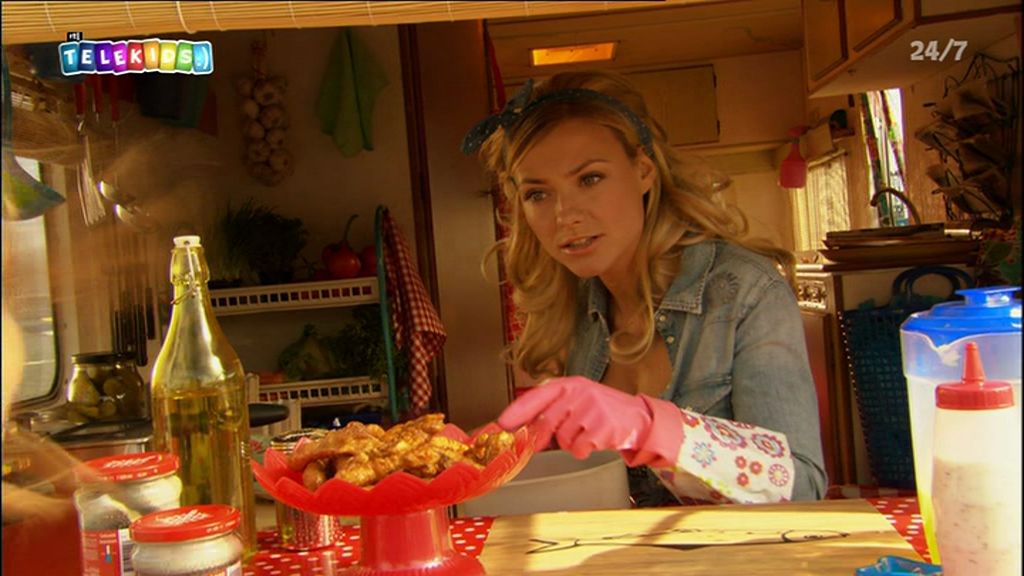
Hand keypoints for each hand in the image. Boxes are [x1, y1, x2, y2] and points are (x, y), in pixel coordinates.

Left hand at [498, 376, 655, 459]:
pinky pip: (578, 448)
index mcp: (570, 384)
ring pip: (562, 438)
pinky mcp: (601, 427)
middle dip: (544, 437)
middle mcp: (579, 392)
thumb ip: (553, 410)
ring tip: (587, 433)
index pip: (537, 396)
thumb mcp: (578, 401)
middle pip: (546, 422)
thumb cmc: (603, 410)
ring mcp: (591, 408)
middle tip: (546, 442)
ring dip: (571, 443)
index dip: (517, 411)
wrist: (638, 418)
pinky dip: (584, 450)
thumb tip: (523, 428)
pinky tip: (596, 440)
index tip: (502, 424)